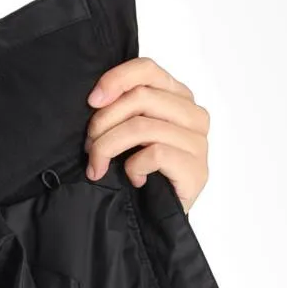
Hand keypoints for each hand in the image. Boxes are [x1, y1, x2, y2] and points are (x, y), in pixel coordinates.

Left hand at [83, 57, 208, 213]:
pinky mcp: (196, 169)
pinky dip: (133, 167)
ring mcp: (198, 142)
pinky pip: (155, 154)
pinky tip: (131, 179)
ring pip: (142, 127)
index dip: (115, 80)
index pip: (147, 69)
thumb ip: (123, 109)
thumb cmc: (141, 174)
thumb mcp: (128, 134)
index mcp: (178, 97)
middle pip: (140, 98)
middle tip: (88, 147)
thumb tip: (95, 98)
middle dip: (103, 122)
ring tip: (97, 166)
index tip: (91, 101)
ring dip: (108, 147)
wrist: (157, 218)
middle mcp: (193, 115)